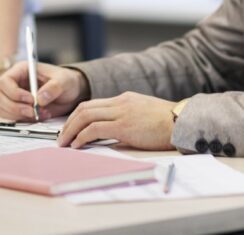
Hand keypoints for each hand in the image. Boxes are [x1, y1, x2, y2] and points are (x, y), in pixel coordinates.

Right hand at [0, 61, 87, 120]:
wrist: (71, 92)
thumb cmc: (66, 81)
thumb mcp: (64, 81)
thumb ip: (53, 87)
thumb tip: (40, 99)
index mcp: (21, 70)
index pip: (5, 81)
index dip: (14, 92)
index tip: (31, 100)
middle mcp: (14, 83)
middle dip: (14, 107)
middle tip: (33, 111)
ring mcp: (14, 97)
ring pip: (2, 108)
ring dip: (19, 115)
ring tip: (40, 113)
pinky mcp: (18, 109)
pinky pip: (11, 117)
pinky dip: (23, 120)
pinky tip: (39, 116)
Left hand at [57, 92, 176, 150]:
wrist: (181, 121)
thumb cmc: (167, 122)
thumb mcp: (143, 113)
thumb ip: (127, 117)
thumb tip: (113, 131)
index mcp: (124, 99)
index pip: (92, 104)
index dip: (77, 116)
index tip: (70, 128)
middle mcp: (120, 102)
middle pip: (84, 108)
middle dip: (69, 123)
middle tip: (62, 137)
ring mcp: (121, 112)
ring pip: (85, 116)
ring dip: (71, 130)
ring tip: (64, 143)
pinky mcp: (124, 126)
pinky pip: (94, 129)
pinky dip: (82, 137)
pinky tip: (77, 145)